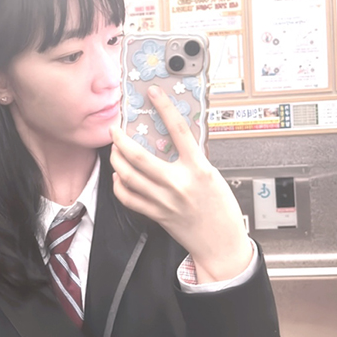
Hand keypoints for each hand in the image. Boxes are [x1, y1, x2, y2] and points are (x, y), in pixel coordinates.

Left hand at [110, 85, 251, 282]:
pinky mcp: (156, 214)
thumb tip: (171, 141)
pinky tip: (119, 176)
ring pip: (128, 176)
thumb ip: (192, 159)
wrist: (221, 243)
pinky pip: (129, 198)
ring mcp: (164, 201)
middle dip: (121, 140)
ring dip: (116, 160)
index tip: (153, 93)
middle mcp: (178, 184)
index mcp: (198, 169)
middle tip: (115, 130)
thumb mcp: (212, 175)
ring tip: (114, 151)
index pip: (178, 130)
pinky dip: (120, 185)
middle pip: (139, 157)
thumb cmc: (221, 209)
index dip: (164, 108)